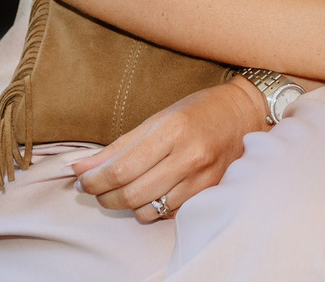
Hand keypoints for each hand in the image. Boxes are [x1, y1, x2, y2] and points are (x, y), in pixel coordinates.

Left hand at [70, 79, 265, 223]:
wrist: (246, 114)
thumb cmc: (199, 111)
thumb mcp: (157, 118)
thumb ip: (118, 146)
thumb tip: (79, 167)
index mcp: (172, 131)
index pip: (121, 169)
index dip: (94, 181)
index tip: (81, 181)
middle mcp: (188, 157)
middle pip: (131, 194)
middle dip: (104, 197)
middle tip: (95, 189)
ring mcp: (201, 179)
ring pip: (148, 211)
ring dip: (127, 205)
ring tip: (123, 191)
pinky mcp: (209, 193)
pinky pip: (168, 214)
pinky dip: (153, 208)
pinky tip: (152, 192)